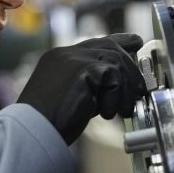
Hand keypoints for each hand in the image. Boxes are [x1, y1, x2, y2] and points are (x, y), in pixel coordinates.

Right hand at [18, 33, 145, 143]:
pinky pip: (113, 76)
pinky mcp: (82, 68)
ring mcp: (73, 58)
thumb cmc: (49, 122)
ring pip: (116, 60)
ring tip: (124, 111)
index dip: (119, 41)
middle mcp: (66, 53)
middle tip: (141, 89)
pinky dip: (115, 97)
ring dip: (126, 89)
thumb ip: (91, 86)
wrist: (32, 131)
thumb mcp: (72, 97)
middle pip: (110, 47)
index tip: (136, 42)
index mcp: (60, 58)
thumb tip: (116, 86)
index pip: (96, 43)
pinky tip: (105, 114)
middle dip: (131, 68)